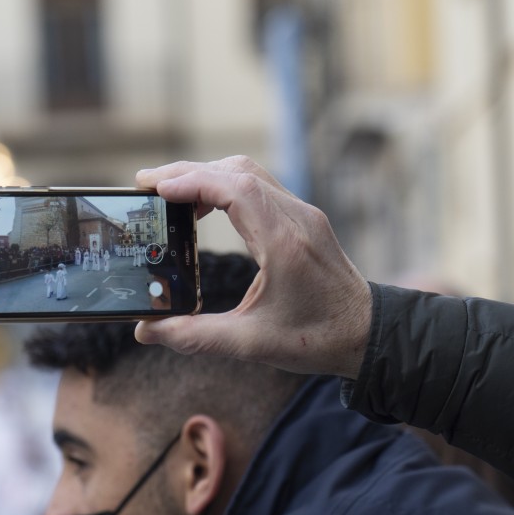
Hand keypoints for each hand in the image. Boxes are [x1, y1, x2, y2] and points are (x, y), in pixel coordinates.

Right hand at [135, 156, 371, 378]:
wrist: (367, 334)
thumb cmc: (316, 338)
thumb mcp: (250, 344)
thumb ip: (194, 336)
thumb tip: (146, 331)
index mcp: (283, 242)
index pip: (235, 188)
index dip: (192, 181)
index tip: (156, 187)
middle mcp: (295, 218)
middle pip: (237, 170)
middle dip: (188, 172)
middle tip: (147, 184)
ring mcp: (302, 214)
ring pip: (248, 172)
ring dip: (206, 175)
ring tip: (169, 194)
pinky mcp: (303, 219)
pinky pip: (259, 186)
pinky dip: (225, 186)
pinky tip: (204, 207)